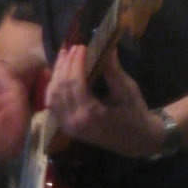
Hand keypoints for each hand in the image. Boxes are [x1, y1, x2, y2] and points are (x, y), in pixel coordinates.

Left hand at [45, 43, 162, 158]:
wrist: (135, 140)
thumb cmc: (134, 114)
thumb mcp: (127, 91)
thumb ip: (113, 70)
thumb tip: (106, 47)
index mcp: (90, 114)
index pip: (75, 82)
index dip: (76, 62)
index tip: (82, 47)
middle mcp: (74, 122)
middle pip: (60, 88)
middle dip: (65, 65)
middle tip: (73, 48)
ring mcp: (68, 127)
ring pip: (52, 96)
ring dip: (56, 74)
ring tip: (64, 57)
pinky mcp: (66, 127)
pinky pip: (53, 105)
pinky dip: (53, 88)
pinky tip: (59, 74)